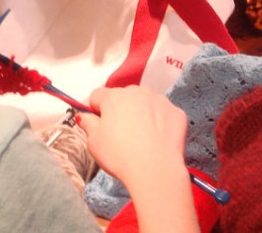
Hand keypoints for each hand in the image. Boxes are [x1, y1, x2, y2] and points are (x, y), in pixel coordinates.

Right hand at [82, 87, 198, 231]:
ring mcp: (160, 100)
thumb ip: (88, 124)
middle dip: (120, 110)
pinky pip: (164, 113)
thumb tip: (84, 116)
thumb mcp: (94, 143)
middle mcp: (138, 92)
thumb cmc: (120, 156)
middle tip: (121, 134)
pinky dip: (160, 122)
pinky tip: (158, 140)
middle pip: (124, 97)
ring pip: (145, 102)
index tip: (99, 124)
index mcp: (114, 97)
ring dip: (141, 113)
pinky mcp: (177, 112)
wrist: (156, 169)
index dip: (96, 109)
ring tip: (141, 138)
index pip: (98, 95)